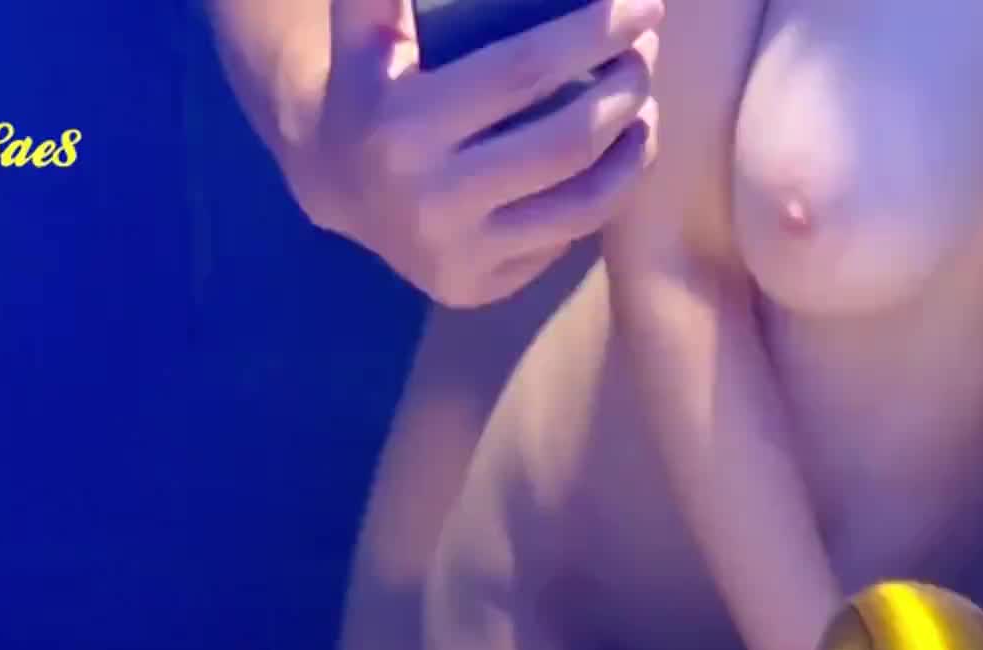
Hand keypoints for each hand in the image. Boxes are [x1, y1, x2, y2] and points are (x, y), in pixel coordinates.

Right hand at [290, 0, 662, 304]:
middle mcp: (432, 202)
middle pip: (565, 142)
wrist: (335, 186)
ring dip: (631, 151)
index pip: (524, 71)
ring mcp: (459, 256)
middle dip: (624, 91)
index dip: (592, 33)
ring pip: (580, 205)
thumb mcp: (364, 25)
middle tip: (646, 55)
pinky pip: (564, 240)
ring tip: (646, 107)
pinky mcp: (479, 289)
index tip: (641, 4)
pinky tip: (619, 157)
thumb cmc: (368, 84)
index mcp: (404, 127)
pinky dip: (604, 194)